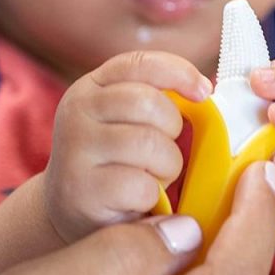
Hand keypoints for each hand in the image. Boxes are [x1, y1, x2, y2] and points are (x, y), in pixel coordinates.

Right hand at [45, 51, 211, 242]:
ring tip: (154, 177)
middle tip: (165, 151)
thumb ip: (153, 100)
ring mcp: (75, 150)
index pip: (138, 64)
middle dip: (172, 130)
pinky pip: (142, 184)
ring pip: (149, 143)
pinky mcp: (83, 190)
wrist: (70, 210)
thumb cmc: (113, 161)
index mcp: (89, 88)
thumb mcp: (123, 120)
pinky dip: (153, 195)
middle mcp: (76, 112)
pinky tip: (140, 199)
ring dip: (167, 166)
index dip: (179, 72)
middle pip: (148, 102)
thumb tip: (203, 91)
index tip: (203, 92)